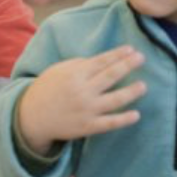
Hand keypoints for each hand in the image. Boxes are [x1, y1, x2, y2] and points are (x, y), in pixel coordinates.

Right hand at [16, 45, 146, 153]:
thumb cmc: (48, 89)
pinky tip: (136, 115)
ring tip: (143, 86)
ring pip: (115, 100)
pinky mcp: (88, 126)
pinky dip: (124, 119)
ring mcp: (86, 109)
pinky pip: (110, 123)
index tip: (131, 50)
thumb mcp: (59, 70)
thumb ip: (80, 65)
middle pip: (110, 76)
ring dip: (131, 92)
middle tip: (142, 58)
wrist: (32, 117)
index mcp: (75, 74)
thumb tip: (103, 60)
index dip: (118, 55)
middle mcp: (82, 91)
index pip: (101, 62)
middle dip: (127, 66)